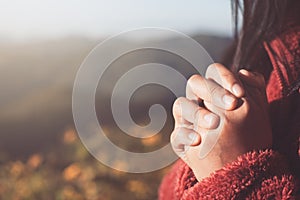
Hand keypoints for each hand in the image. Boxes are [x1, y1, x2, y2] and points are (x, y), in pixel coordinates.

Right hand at [170, 63, 271, 180]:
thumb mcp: (256, 112)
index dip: (225, 77)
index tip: (240, 93)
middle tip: (231, 105)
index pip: (214, 73)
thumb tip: (245, 72)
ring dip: (198, 113)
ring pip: (181, 105)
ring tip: (215, 123)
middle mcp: (198, 101)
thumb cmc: (247, 136)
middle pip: (195, 83)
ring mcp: (187, 120)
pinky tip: (198, 140)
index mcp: (214, 91)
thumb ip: (255, 89)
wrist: (239, 166)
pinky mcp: (180, 139)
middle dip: (213, 91)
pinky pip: (177, 133)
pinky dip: (186, 135)